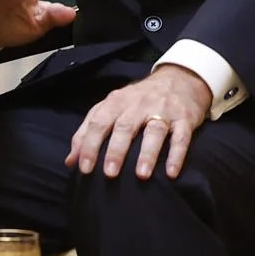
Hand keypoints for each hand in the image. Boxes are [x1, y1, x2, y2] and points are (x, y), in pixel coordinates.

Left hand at [67, 65, 212, 180]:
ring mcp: (162, 110)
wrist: (179, 80)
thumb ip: (88, 131)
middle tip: (109, 173)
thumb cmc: (137, 100)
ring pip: (154, 131)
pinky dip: (176, 155)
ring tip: (140, 175)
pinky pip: (181, 137)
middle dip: (116, 151)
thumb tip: (70, 160)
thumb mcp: (111, 108)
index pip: (98, 123)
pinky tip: (171, 173)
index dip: (89, 145)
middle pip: (124, 127)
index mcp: (116, 102)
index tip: (84, 168)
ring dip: (147, 154)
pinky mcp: (184, 119)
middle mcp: (138, 105)